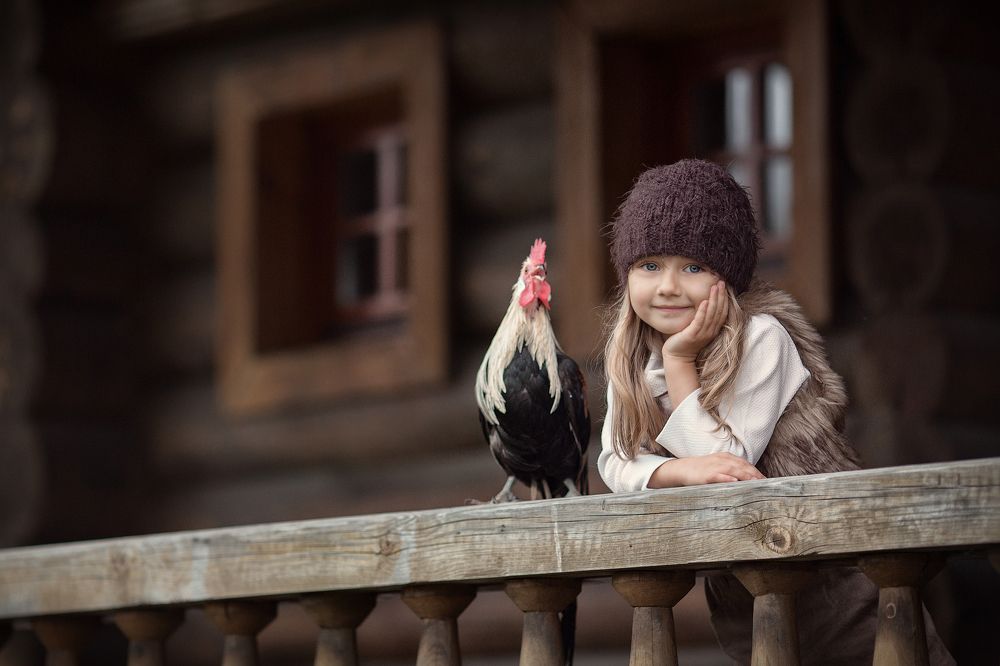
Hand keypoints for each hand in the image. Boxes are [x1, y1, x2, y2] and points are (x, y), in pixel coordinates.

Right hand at [647, 452, 764, 487]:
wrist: (682, 469)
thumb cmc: (702, 470)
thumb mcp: (718, 467)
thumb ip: (732, 471)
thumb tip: (747, 481)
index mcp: (727, 458)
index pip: (746, 465)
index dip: (757, 472)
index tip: (767, 481)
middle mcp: (723, 460)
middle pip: (743, 467)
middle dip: (756, 475)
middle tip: (767, 484)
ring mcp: (715, 466)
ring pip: (734, 470)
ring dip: (747, 476)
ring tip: (757, 483)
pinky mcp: (707, 475)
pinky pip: (719, 476)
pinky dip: (728, 478)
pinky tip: (735, 481)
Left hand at [661, 281, 728, 361]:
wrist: (677, 357)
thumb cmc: (685, 341)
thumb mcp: (696, 328)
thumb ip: (701, 318)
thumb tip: (702, 303)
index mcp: (713, 329)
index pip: (722, 312)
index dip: (724, 299)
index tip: (724, 286)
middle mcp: (710, 331)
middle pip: (719, 311)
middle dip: (721, 295)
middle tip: (721, 282)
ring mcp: (702, 334)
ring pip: (711, 314)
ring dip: (714, 299)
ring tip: (714, 287)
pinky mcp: (693, 335)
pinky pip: (700, 321)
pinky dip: (703, 311)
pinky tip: (705, 301)